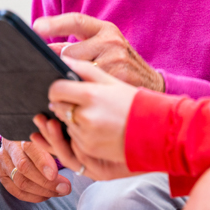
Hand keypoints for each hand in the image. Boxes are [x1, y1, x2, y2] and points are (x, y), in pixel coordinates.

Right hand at [0, 138, 72, 202]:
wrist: (19, 136)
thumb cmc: (41, 134)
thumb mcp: (48, 132)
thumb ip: (56, 141)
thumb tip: (74, 154)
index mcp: (22, 132)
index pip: (31, 148)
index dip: (43, 162)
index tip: (55, 174)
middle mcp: (10, 147)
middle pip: (25, 168)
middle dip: (46, 181)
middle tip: (65, 187)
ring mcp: (3, 161)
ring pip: (20, 181)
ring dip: (42, 190)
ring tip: (59, 192)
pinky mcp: (1, 174)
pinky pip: (15, 190)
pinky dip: (31, 196)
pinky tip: (46, 195)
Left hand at [34, 14, 164, 91]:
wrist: (152, 83)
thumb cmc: (120, 63)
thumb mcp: (103, 47)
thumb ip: (76, 46)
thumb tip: (45, 50)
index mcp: (106, 29)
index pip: (76, 21)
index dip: (55, 24)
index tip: (35, 27)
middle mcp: (112, 42)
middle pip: (70, 53)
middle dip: (61, 66)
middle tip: (50, 75)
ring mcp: (116, 61)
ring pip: (76, 74)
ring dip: (68, 83)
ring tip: (65, 91)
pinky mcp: (118, 81)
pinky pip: (88, 89)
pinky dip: (79, 97)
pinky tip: (77, 102)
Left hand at [38, 56, 138, 173]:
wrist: (154, 129)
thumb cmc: (133, 101)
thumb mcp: (112, 80)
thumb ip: (85, 69)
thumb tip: (62, 61)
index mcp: (90, 94)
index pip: (56, 90)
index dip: (57, 89)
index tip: (62, 89)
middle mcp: (85, 115)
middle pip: (57, 107)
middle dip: (64, 104)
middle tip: (78, 101)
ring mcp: (85, 134)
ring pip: (65, 124)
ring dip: (72, 119)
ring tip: (93, 114)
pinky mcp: (88, 148)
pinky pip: (73, 138)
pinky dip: (80, 132)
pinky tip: (96, 127)